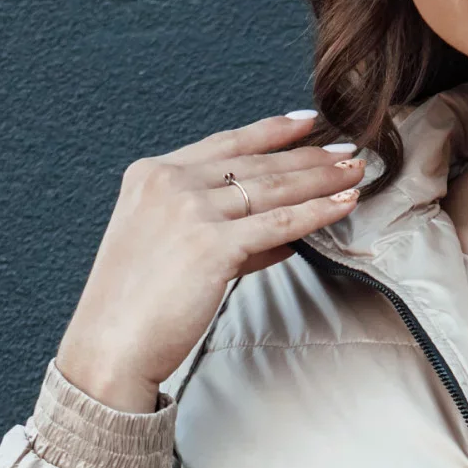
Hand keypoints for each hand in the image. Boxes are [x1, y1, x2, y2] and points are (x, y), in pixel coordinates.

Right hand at [56, 110, 362, 411]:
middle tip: (350, 151)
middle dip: (309, 156)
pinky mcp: (212, 245)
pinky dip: (317, 213)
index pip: (225, 145)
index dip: (271, 132)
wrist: (110, 344)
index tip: (307, 123)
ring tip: (357, 172)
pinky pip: (279, 223)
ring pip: (273, 188)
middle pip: (256, 163)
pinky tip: (343, 204)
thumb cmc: (135, 306)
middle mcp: (170, 183)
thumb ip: (222, 234)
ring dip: (322, 179)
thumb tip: (281, 237)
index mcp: (151, 175)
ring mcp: (190, 210)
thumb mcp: (168, 248)